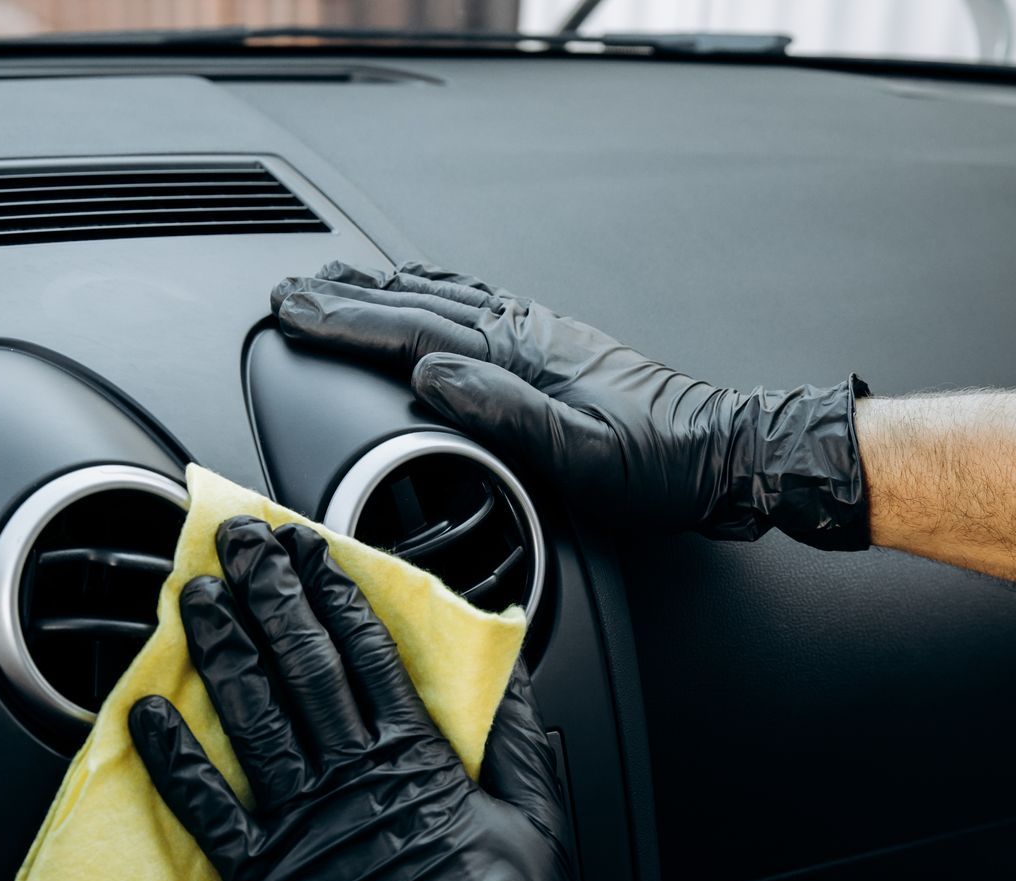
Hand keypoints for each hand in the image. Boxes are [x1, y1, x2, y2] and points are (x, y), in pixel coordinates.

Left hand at [129, 516, 621, 880]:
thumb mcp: (536, 818)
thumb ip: (512, 735)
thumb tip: (508, 668)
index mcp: (417, 760)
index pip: (364, 652)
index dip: (330, 592)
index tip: (306, 548)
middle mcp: (354, 779)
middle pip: (302, 665)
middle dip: (268, 594)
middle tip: (238, 541)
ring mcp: (305, 827)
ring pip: (252, 717)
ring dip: (221, 651)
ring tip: (196, 599)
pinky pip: (207, 810)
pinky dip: (175, 759)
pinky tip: (145, 713)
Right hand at [271, 260, 870, 549]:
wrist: (725, 452)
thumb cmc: (660, 465)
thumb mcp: (581, 454)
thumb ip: (504, 411)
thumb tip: (432, 373)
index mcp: (521, 357)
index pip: (411, 331)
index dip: (345, 323)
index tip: (293, 312)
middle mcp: (525, 333)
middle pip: (416, 305)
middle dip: (346, 300)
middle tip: (290, 291)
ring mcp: (539, 334)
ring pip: (442, 298)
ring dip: (382, 290)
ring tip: (337, 281)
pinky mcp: (554, 345)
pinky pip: (476, 304)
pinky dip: (435, 292)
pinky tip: (426, 293)